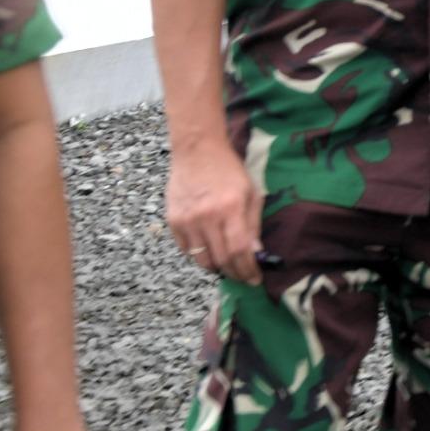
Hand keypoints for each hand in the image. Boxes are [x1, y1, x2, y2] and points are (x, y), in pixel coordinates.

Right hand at [166, 140, 262, 284]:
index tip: (255, 279)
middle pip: (221, 259)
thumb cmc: (229, 170)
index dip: (248, 269)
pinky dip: (199, 255)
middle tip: (243, 276)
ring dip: (216, 268)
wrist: (197, 151)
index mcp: (231, 208)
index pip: (240, 250)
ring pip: (201, 259)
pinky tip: (210, 251)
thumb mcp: (251, 192)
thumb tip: (256, 253)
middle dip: (235, 273)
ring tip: (228, 266)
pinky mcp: (173, 221)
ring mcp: (187, 220)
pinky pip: (186, 249)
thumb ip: (253, 224)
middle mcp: (207, 217)